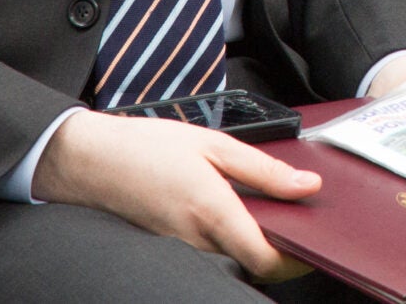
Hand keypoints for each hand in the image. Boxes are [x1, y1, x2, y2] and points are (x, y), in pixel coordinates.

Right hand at [30, 110, 318, 281]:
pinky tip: (236, 210)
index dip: (296, 262)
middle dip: (281, 248)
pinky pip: (212, 248)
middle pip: (252, 260)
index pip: (264, 259)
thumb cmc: (148, 147)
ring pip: (232, 255)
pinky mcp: (172, 245)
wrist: (91, 160)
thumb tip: (306, 186)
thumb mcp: (214, 144)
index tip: (315, 247)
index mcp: (212, 211)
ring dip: (256, 241)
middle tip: (299, 222)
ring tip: (271, 210)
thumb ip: (264, 169)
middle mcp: (197, 239)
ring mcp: (182, 247)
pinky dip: (231, 235)